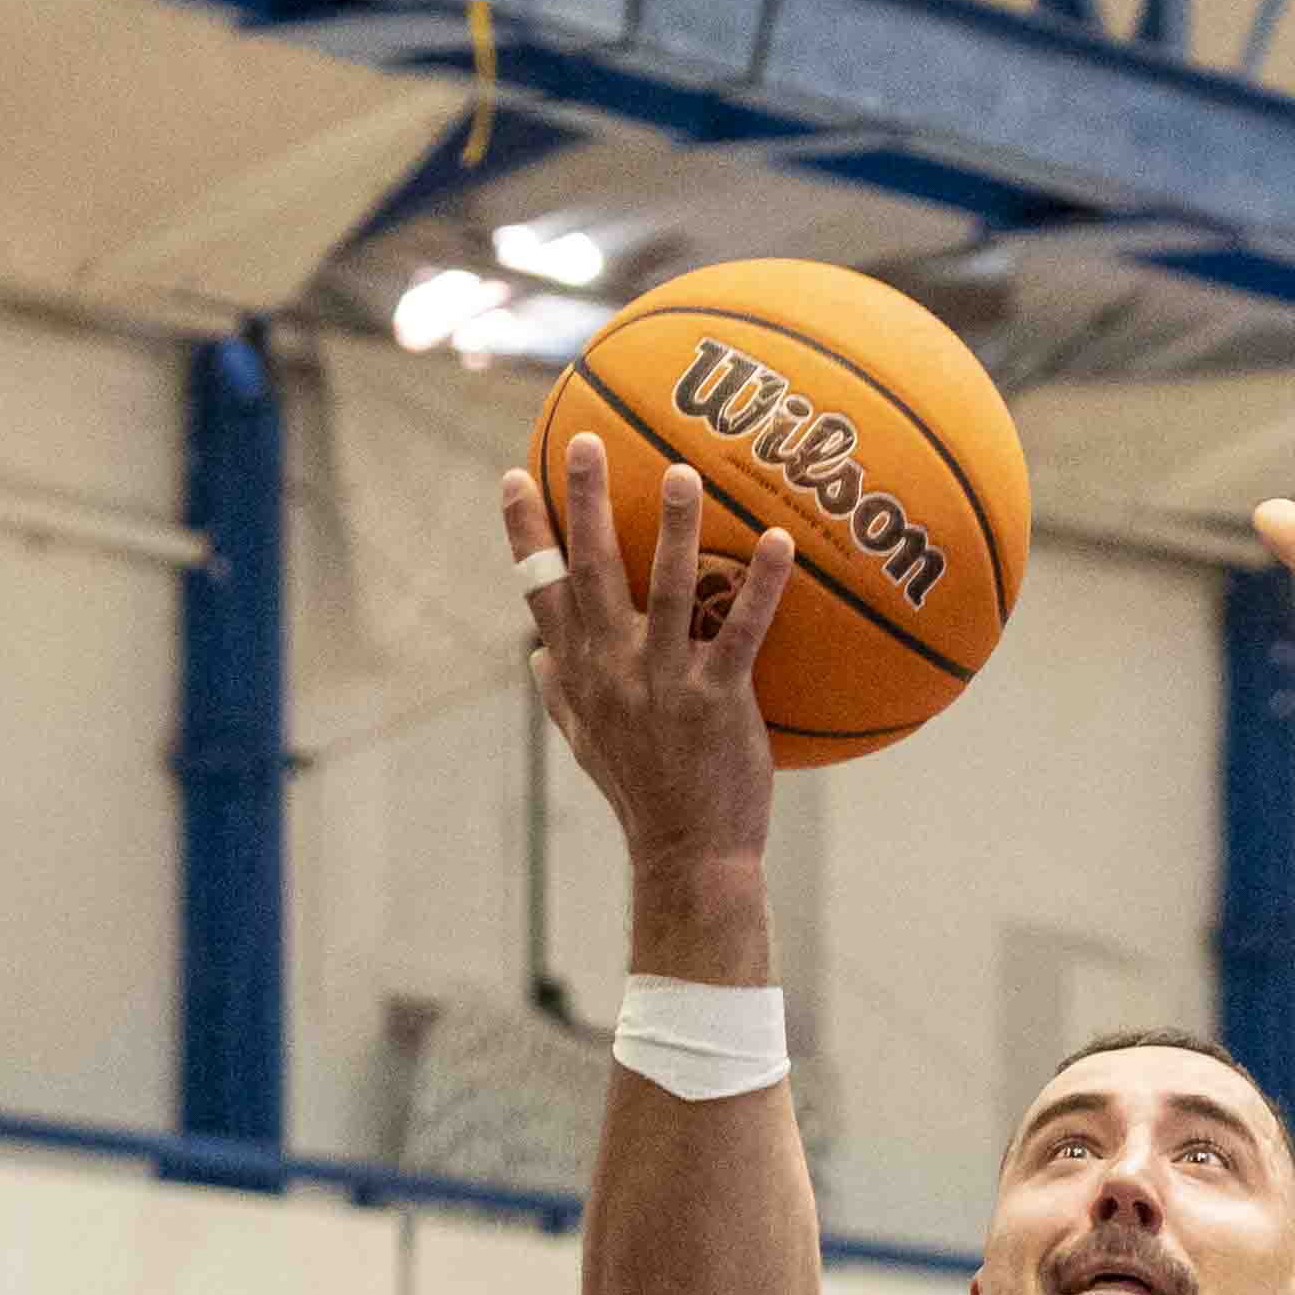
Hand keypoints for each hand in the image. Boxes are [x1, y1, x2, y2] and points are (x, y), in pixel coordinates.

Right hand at [509, 434, 794, 877]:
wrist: (687, 853)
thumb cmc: (641, 795)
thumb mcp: (586, 744)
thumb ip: (560, 693)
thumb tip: (534, 654)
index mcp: (581, 675)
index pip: (541, 592)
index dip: (525, 535)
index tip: (515, 477)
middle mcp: (614, 671)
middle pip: (592, 571)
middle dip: (585, 502)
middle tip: (585, 440)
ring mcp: (664, 683)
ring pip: (666, 590)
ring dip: (673, 528)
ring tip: (682, 471)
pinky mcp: (718, 700)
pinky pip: (741, 631)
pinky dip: (760, 586)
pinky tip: (780, 541)